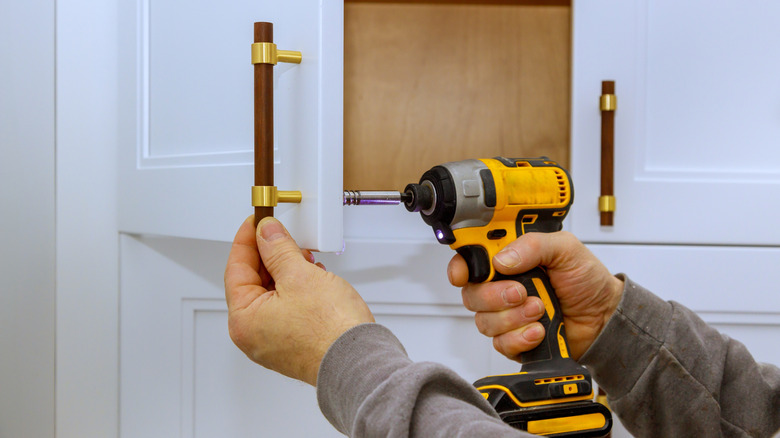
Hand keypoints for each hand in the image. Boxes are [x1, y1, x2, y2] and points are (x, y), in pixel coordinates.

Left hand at [225, 216, 373, 384]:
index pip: (236, 268)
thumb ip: (278, 249)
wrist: (359, 361)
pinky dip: (296, 290)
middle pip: (253, 282)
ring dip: (287, 271)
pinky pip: (286, 309)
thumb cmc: (330, 331)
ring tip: (305, 259)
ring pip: (272, 294)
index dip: (248, 240)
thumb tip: (266, 233)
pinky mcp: (293, 344)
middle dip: (271, 256)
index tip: (257, 222)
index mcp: (243, 320)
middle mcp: (253, 335)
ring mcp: (273, 342)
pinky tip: (313, 280)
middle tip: (284, 236)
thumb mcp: (299, 275)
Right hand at [447, 231, 622, 361]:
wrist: (605, 318)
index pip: (470, 260)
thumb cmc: (587, 281)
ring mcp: (506, 315)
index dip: (460, 267)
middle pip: (471, 294)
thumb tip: (501, 259)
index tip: (463, 274)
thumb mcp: (565, 249)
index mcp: (509, 260)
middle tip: (521, 292)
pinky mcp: (514, 340)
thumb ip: (533, 246)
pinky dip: (521, 338)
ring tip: (540, 309)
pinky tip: (539, 330)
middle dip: (494, 295)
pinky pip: (500, 343)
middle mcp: (501, 287)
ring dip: (513, 317)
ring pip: (484, 321)